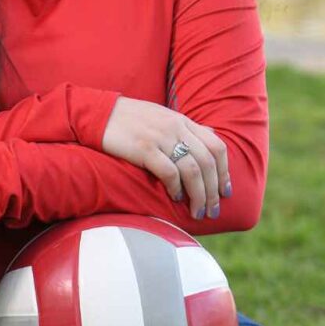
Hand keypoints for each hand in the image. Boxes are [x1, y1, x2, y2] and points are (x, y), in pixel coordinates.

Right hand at [101, 96, 230, 221]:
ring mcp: (161, 137)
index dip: (225, 172)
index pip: (217, 147)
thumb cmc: (130, 120)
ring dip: (199, 194)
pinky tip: (175, 197)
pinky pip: (169, 171)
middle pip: (208, 162)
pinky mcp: (144, 148)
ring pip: (192, 169)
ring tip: (197, 212)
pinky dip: (176, 187)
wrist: (99, 114)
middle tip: (212, 211)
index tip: (225, 192)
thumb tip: (211, 138)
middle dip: (214, 190)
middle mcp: (176, 128)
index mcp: (183, 121)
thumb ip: (186, 129)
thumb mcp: (163, 117)